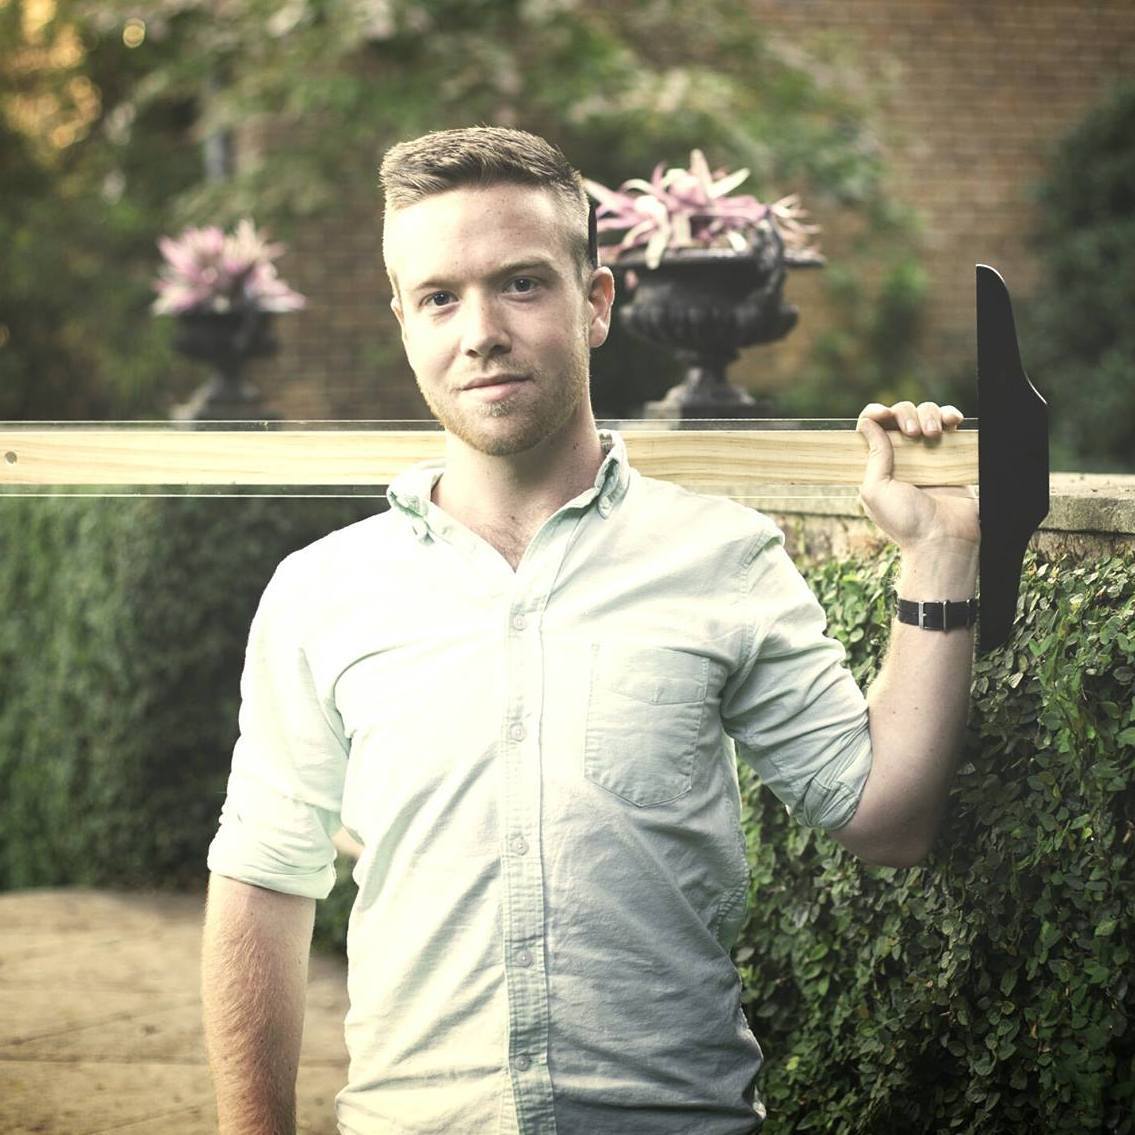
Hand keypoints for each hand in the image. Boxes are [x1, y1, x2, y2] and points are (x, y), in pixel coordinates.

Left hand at [856, 401, 978, 551]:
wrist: (944, 539)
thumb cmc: (906, 522)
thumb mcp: (876, 490)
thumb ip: (873, 456)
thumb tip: (867, 423)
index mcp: (878, 463)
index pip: (872, 427)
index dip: (875, 414)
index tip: (883, 414)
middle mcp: (901, 455)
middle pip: (899, 415)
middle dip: (905, 415)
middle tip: (912, 433)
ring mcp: (927, 453)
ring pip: (925, 413)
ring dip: (928, 414)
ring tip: (932, 434)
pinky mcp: (951, 454)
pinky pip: (949, 424)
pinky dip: (949, 415)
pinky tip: (952, 422)